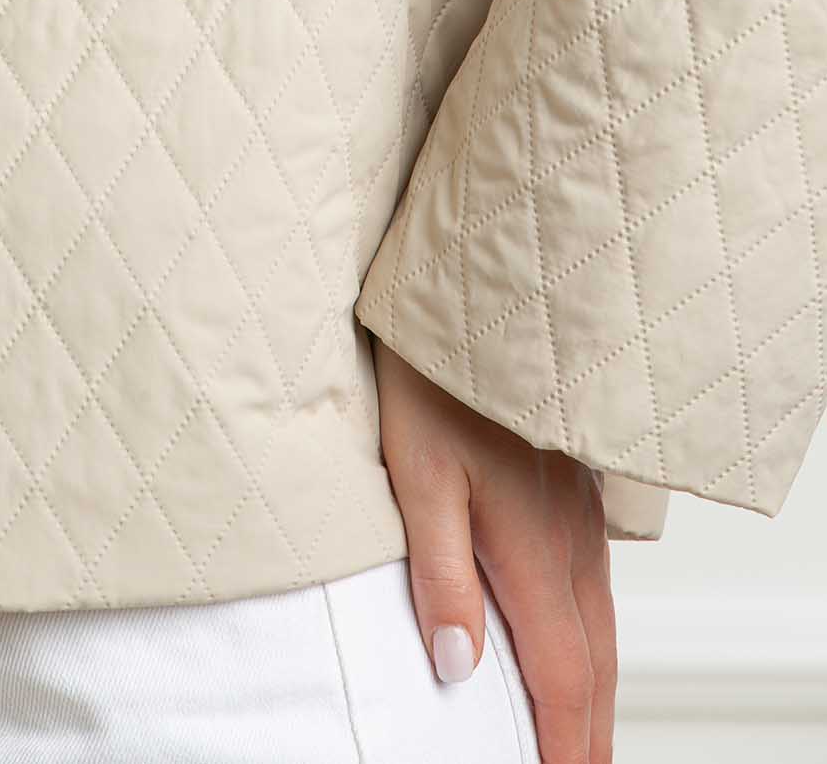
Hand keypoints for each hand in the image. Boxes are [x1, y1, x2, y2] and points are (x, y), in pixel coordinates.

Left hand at [371, 337, 615, 763]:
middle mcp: (569, 538)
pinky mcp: (574, 485)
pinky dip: (595, 632)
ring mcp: (578, 511)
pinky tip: (581, 637)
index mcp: (531, 547)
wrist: (476, 297)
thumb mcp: (416, 474)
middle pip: (594, 662)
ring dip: (596, 688)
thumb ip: (440, 573)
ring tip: (586, 733)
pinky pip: (596, 580)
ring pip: (600, 622)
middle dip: (589, 732)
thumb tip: (458, 667)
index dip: (562, 744)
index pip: (559, 677)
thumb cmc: (433, 378)